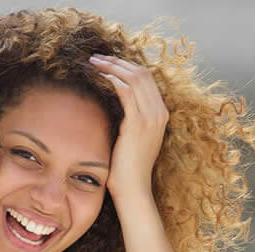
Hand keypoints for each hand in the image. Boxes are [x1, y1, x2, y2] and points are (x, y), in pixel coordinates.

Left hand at [88, 54, 168, 200]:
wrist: (133, 190)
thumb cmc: (127, 170)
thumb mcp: (132, 140)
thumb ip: (130, 121)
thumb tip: (113, 107)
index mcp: (160, 115)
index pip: (146, 79)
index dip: (126, 66)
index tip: (107, 62)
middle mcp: (159, 112)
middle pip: (141, 73)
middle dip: (118, 61)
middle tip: (97, 58)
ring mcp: (151, 117)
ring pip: (133, 77)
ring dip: (112, 66)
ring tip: (94, 62)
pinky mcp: (137, 123)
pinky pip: (126, 91)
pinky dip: (112, 80)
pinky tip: (99, 76)